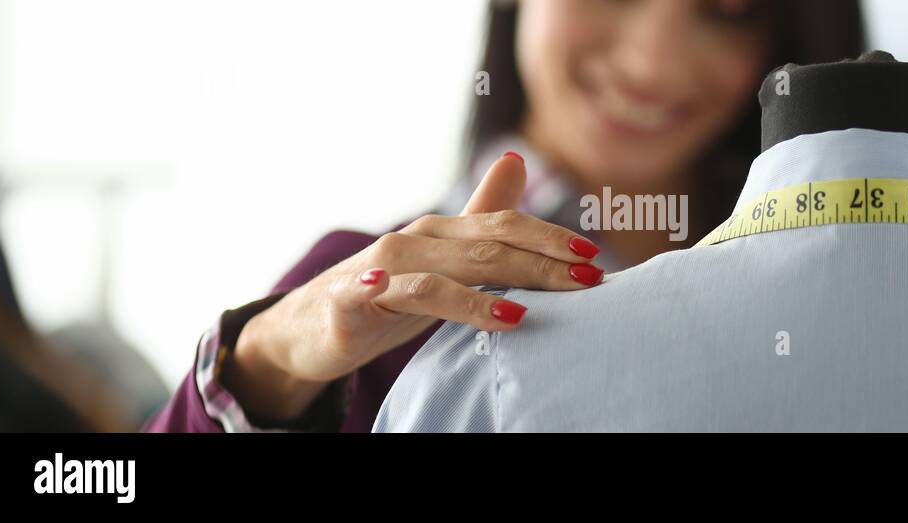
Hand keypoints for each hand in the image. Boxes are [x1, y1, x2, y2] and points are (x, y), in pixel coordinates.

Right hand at [224, 152, 602, 420]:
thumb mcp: (443, 258)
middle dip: (541, 264)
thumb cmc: (388, 294)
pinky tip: (408, 294)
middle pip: (486, 248)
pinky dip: (401, 293)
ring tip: (525, 311)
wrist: (313, 326)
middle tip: (587, 280)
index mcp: (442, 232)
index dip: (550, 239)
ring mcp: (382, 269)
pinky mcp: (352, 302)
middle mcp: (416, 241)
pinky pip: (383, 295)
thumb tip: (516, 162)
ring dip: (484, 292)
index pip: (505, 227)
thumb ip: (481, 217)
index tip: (593, 257)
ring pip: (441, 274)